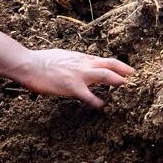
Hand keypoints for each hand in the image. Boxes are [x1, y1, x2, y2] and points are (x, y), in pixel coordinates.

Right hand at [11, 48, 133, 108]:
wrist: (28, 64)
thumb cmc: (39, 61)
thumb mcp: (59, 56)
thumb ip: (70, 60)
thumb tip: (73, 63)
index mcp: (78, 57)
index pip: (101, 60)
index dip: (114, 65)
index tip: (123, 69)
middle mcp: (82, 63)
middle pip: (109, 64)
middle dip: (123, 69)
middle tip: (134, 75)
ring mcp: (79, 75)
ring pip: (105, 75)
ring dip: (118, 80)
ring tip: (127, 86)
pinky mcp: (72, 86)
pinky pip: (89, 96)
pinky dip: (98, 101)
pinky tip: (102, 106)